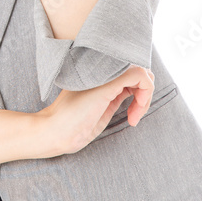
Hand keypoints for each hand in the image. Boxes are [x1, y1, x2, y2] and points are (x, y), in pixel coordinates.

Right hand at [33, 64, 155, 157]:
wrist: (55, 131)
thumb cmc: (75, 124)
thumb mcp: (102, 106)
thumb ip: (115, 95)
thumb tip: (135, 91)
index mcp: (101, 75)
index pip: (131, 71)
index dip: (139, 91)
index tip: (132, 114)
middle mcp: (104, 69)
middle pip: (139, 69)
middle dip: (145, 94)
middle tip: (134, 116)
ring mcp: (106, 74)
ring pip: (143, 71)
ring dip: (146, 97)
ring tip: (134, 116)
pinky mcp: (109, 82)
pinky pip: (140, 76)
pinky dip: (146, 94)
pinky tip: (134, 114)